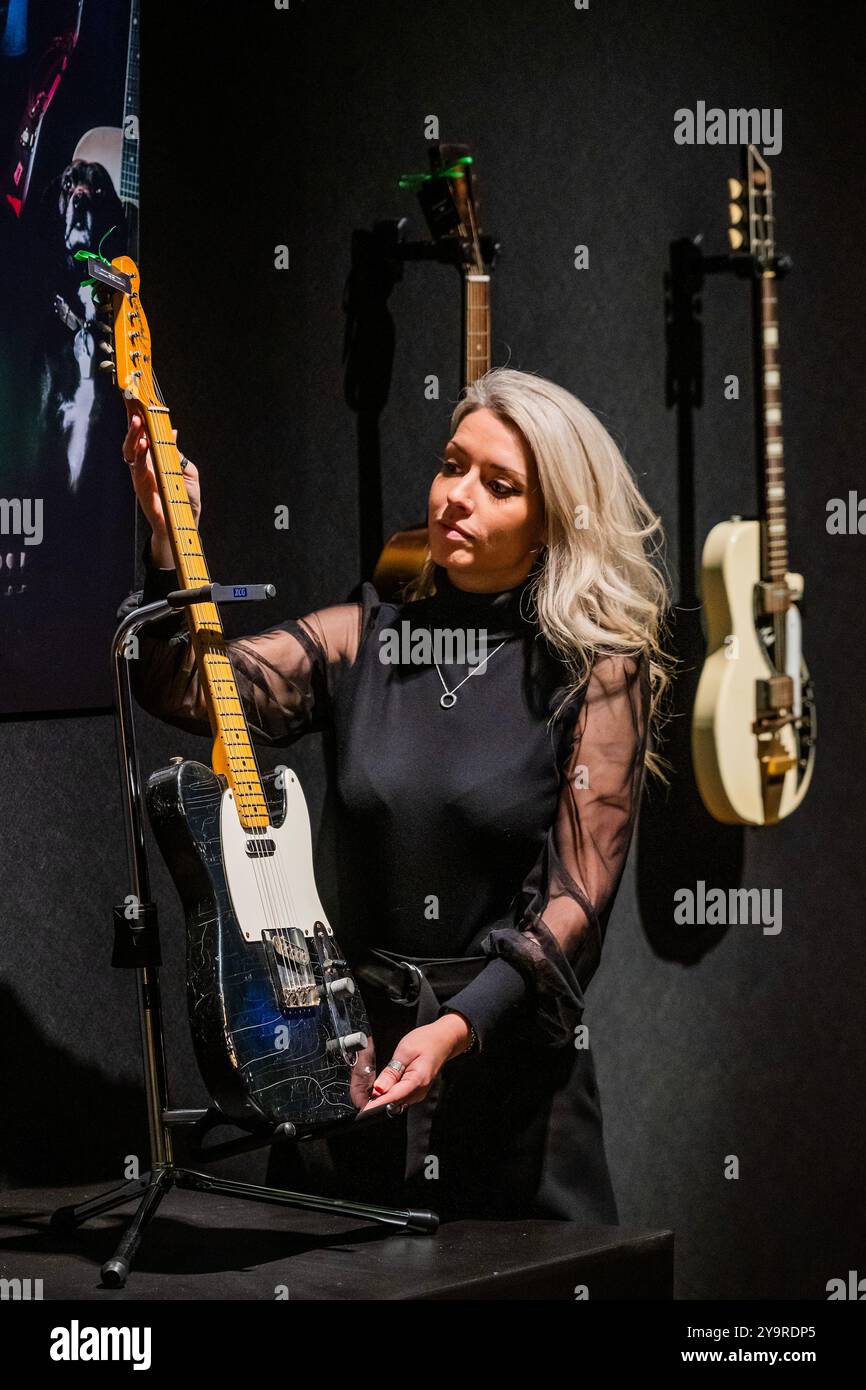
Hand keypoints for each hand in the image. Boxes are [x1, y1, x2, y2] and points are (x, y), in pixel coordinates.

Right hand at [122, 401, 200, 565]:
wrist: (184, 525)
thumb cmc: (185, 499)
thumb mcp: (185, 471)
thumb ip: (176, 452)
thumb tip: (173, 432)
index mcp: (154, 457)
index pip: (144, 432)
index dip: (139, 415)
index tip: (136, 396)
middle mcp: (144, 464)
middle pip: (133, 437)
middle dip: (132, 419)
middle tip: (133, 402)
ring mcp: (140, 475)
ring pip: (131, 450)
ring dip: (133, 434)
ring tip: (138, 421)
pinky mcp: (141, 488)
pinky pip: (137, 468)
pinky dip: (139, 455)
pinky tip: (143, 444)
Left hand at [361, 1014, 471, 1113]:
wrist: (443, 1039)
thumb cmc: (426, 1041)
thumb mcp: (405, 1051)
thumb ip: (391, 1072)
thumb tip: (378, 1090)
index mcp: (417, 1080)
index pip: (393, 1097)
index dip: (377, 1105)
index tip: (364, 1110)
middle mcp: (419, 1091)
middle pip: (394, 1103)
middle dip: (378, 1103)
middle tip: (363, 1099)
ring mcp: (418, 1092)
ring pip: (396, 1102)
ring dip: (384, 1099)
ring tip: (374, 1090)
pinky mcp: (416, 1091)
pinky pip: (400, 1097)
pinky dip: (390, 1095)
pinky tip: (385, 1086)